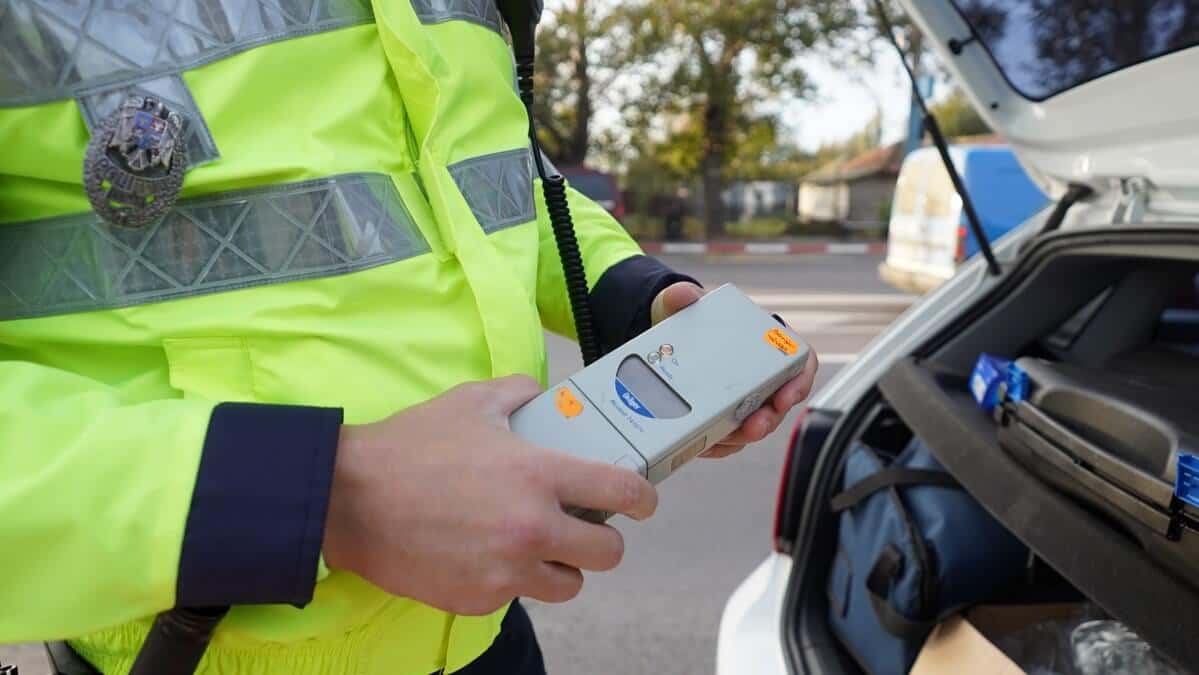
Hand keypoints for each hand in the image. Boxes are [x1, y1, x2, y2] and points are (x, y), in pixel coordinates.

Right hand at [322, 376, 657, 615]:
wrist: (349, 500)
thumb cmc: (409, 448)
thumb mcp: (470, 402)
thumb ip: (519, 392)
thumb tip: (542, 394)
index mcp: (539, 475)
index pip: (623, 493)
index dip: (644, 498)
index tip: (642, 500)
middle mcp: (532, 529)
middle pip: (608, 553)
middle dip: (603, 539)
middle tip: (584, 526)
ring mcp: (507, 570)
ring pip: (569, 584)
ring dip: (562, 566)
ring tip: (537, 545)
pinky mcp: (479, 598)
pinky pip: (517, 596)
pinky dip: (512, 580)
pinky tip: (487, 554)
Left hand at [651, 282, 819, 458]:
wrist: (663, 337)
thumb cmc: (687, 319)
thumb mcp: (683, 303)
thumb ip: (683, 297)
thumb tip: (684, 295)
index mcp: (763, 344)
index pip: (800, 363)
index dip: (799, 382)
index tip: (785, 396)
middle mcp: (759, 375)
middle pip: (778, 404)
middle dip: (768, 420)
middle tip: (752, 427)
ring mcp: (742, 399)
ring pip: (754, 425)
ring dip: (742, 436)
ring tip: (724, 438)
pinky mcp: (721, 417)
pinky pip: (728, 438)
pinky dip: (718, 444)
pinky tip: (704, 444)